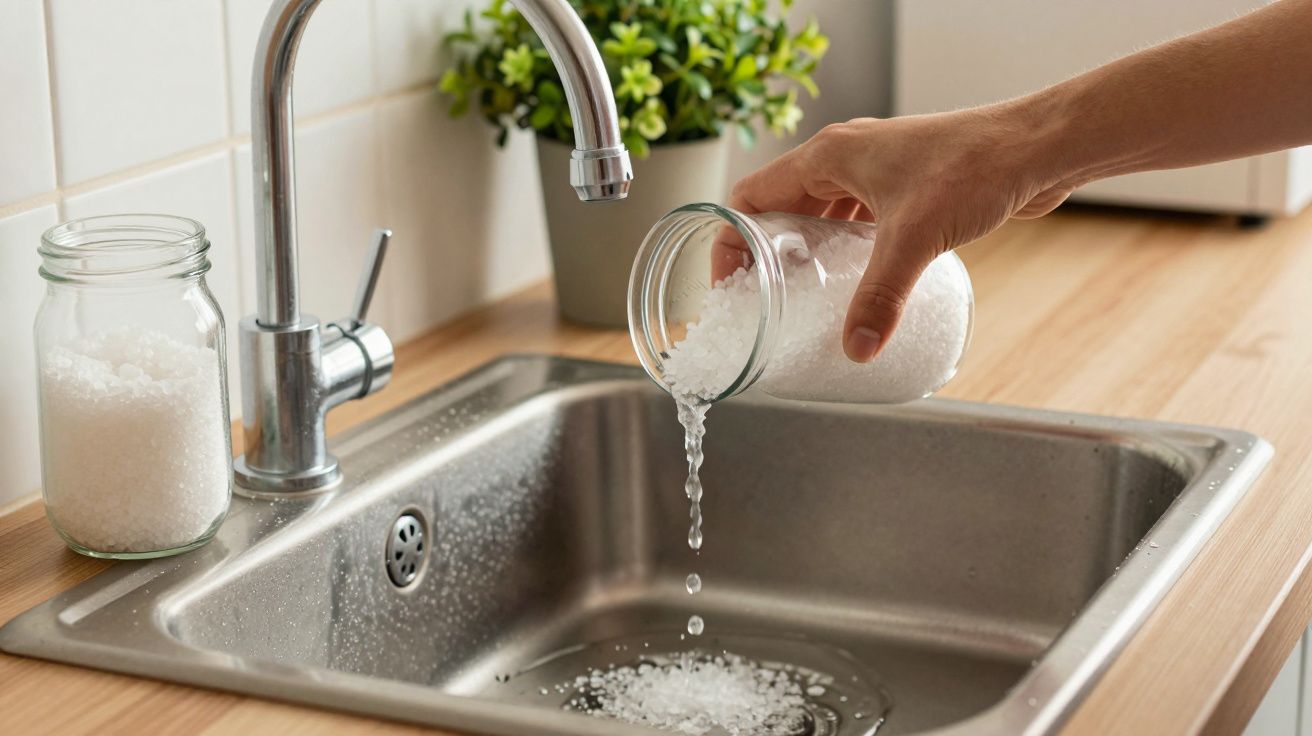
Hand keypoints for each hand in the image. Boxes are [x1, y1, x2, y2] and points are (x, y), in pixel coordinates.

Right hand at [719, 104, 1075, 361]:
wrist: (1038, 148)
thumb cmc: (976, 166)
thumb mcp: (915, 238)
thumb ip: (881, 297)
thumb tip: (857, 349)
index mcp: (829, 155)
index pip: (752, 196)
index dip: (731, 238)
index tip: (729, 282)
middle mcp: (847, 157)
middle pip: (783, 206)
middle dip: (768, 251)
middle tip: (763, 298)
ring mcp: (878, 171)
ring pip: (823, 212)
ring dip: (808, 249)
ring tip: (802, 295)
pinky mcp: (908, 187)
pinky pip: (858, 219)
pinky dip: (846, 247)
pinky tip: (857, 279)